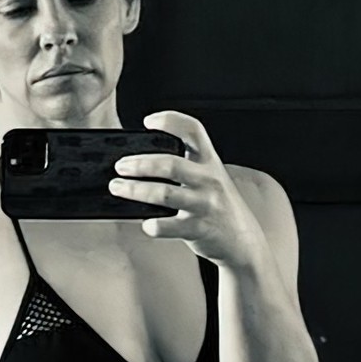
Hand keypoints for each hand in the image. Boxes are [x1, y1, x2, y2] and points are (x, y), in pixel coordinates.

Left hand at [107, 109, 268, 270]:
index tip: (149, 122)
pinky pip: (168, 226)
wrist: (243, 240)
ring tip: (117, 187)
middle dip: (140, 164)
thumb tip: (141, 163)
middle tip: (120, 166)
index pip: (193, 131)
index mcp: (209, 162)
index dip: (170, 121)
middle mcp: (208, 180)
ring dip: (135, 190)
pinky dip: (152, 225)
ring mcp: (204, 204)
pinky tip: (145, 224)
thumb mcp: (210, 179)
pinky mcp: (198, 229)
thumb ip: (186, 168)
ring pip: (164, 194)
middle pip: (170, 164)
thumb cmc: (219, 207)